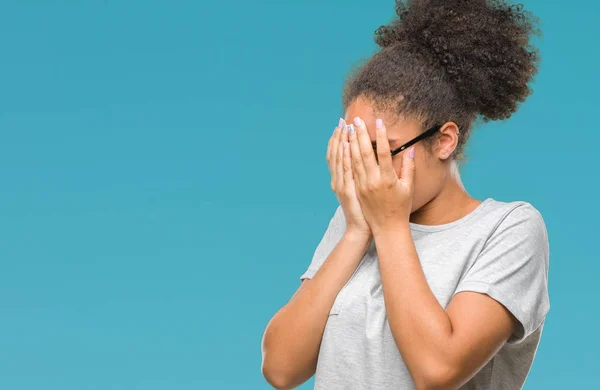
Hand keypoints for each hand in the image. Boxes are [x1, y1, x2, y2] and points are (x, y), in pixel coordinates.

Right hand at [327, 119, 370, 238]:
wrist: (360, 229)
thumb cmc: (364, 211)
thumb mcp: (358, 192)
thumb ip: (358, 177)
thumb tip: (362, 162)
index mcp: (341, 179)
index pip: (337, 155)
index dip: (338, 140)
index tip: (341, 126)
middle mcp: (338, 180)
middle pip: (336, 153)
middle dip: (339, 136)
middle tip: (342, 120)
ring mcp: (341, 185)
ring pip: (339, 159)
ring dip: (341, 142)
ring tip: (344, 127)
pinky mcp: (347, 190)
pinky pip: (345, 170)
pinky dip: (345, 156)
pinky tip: (347, 145)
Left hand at [347, 117, 414, 234]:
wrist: (387, 227)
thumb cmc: (400, 207)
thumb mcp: (408, 188)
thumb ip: (409, 168)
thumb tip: (410, 150)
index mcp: (387, 179)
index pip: (383, 153)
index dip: (381, 136)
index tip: (378, 122)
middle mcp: (372, 181)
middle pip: (364, 153)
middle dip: (360, 134)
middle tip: (357, 119)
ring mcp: (361, 185)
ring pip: (353, 160)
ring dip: (350, 142)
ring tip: (348, 128)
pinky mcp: (355, 189)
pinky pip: (349, 169)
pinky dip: (345, 156)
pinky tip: (344, 145)